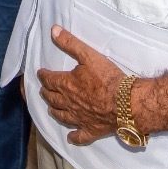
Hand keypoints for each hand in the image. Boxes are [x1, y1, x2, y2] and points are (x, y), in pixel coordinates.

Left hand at [35, 25, 123, 145]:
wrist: (127, 103)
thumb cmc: (108, 78)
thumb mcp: (89, 55)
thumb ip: (70, 43)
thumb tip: (53, 31)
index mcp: (66, 85)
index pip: (49, 79)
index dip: (44, 75)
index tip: (41, 73)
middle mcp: (69, 103)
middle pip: (52, 98)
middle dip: (46, 92)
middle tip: (44, 90)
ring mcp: (79, 118)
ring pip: (61, 116)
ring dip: (54, 111)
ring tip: (50, 109)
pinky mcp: (91, 130)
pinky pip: (79, 135)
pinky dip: (74, 136)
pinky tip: (70, 137)